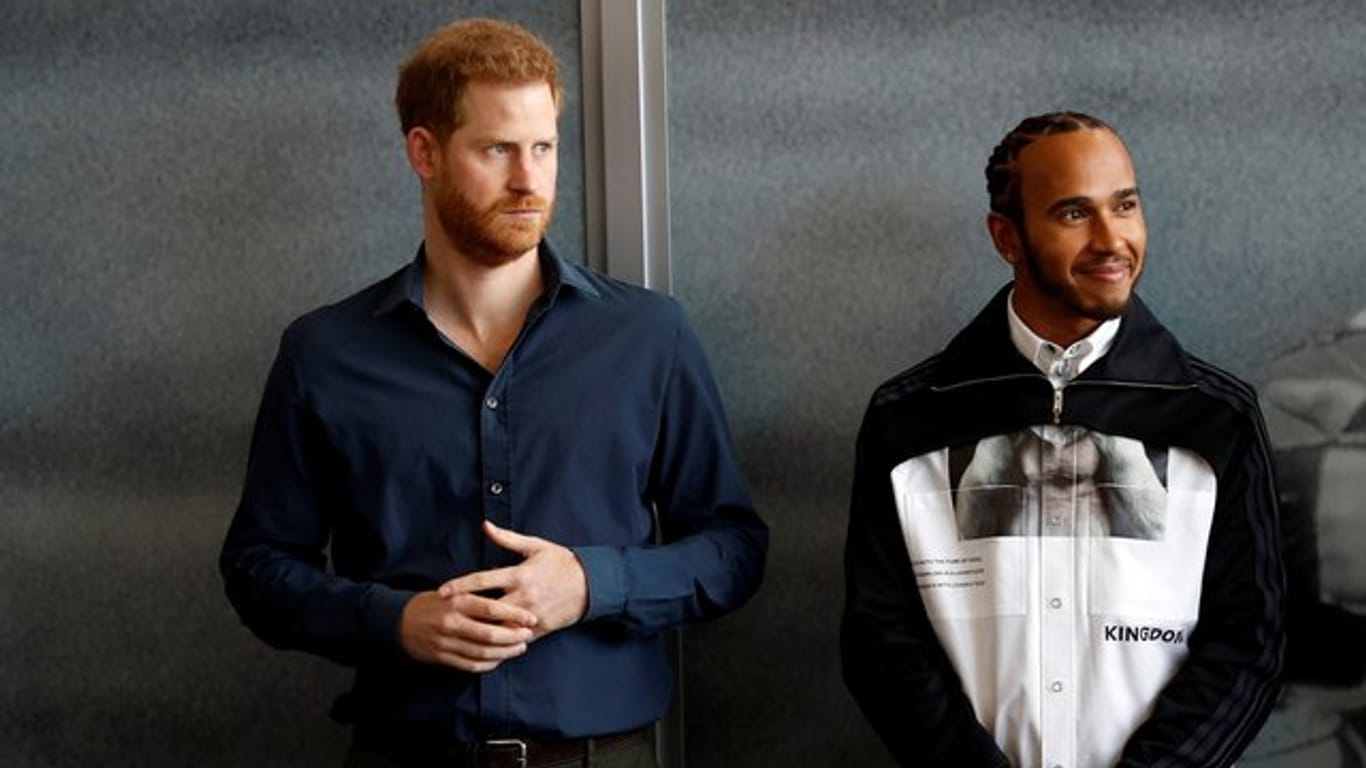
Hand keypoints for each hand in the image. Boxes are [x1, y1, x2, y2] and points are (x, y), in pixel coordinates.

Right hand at [398, 589, 537, 672]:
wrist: (400, 621)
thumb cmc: (435, 602)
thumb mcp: (454, 591)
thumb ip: (478, 594)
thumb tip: (510, 592)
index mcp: (457, 601)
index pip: (491, 608)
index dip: (514, 614)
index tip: (531, 618)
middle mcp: (451, 622)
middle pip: (490, 634)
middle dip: (513, 636)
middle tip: (528, 635)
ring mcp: (446, 642)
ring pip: (483, 652)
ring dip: (505, 652)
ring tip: (519, 647)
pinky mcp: (442, 657)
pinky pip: (471, 665)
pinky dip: (489, 664)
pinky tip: (500, 659)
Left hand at [438, 521, 588, 639]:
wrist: (592, 585)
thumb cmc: (561, 563)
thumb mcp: (536, 546)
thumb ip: (508, 539)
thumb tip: (485, 525)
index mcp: (520, 574)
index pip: (483, 580)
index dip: (460, 586)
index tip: (442, 592)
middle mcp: (524, 596)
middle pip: (486, 609)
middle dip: (463, 614)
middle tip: (442, 617)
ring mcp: (531, 615)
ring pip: (498, 628)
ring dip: (478, 631)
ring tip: (457, 633)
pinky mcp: (539, 629)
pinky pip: (514, 640)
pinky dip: (498, 643)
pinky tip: (481, 645)